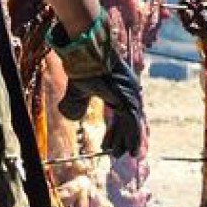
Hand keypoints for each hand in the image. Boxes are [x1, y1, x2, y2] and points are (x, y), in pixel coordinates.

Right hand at [49, 16, 145, 158]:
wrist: (85, 52)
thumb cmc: (82, 66)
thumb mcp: (77, 90)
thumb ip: (75, 104)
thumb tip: (74, 118)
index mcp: (119, 87)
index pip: (121, 113)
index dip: (117, 129)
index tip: (111, 143)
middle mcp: (129, 90)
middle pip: (129, 119)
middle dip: (124, 137)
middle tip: (119, 153)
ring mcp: (129, 94)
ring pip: (132, 124)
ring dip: (128, 141)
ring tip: (125, 155)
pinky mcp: (127, 98)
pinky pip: (131, 123)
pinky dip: (131, 137)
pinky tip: (130, 150)